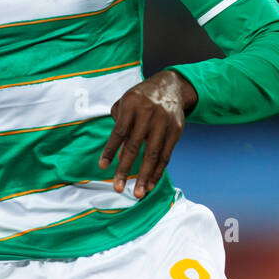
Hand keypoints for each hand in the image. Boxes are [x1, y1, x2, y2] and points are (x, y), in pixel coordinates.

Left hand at [98, 70, 196, 198]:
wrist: (171, 85)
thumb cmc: (142, 98)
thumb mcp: (126, 101)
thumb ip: (119, 123)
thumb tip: (118, 153)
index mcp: (132, 104)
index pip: (119, 132)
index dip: (110, 151)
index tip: (103, 167)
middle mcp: (148, 113)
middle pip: (135, 146)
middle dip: (125, 169)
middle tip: (118, 188)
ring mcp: (164, 122)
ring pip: (153, 154)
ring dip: (145, 176)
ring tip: (138, 193)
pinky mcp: (176, 130)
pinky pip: (166, 154)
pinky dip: (158, 171)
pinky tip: (151, 183)